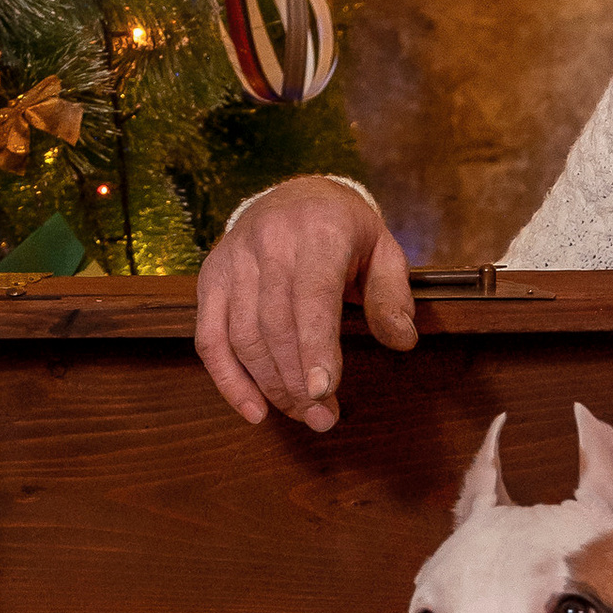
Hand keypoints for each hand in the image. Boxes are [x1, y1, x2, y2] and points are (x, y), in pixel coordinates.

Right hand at [193, 177, 415, 429]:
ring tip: (302, 414)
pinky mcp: (211, 278)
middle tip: (322, 418)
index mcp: (319, 231)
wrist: (294, 195)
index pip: (312, 296)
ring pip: (242, 335)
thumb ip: (392, 294)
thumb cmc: (344, 230)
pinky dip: (228, 380)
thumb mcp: (383, 249)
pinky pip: (209, 337)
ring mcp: (233, 260)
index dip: (316, 347)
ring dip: (271, 386)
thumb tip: (403, 340)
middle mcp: (269, 241)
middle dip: (297, 381)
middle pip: (275, 324)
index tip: (325, 391)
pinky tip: (254, 410)